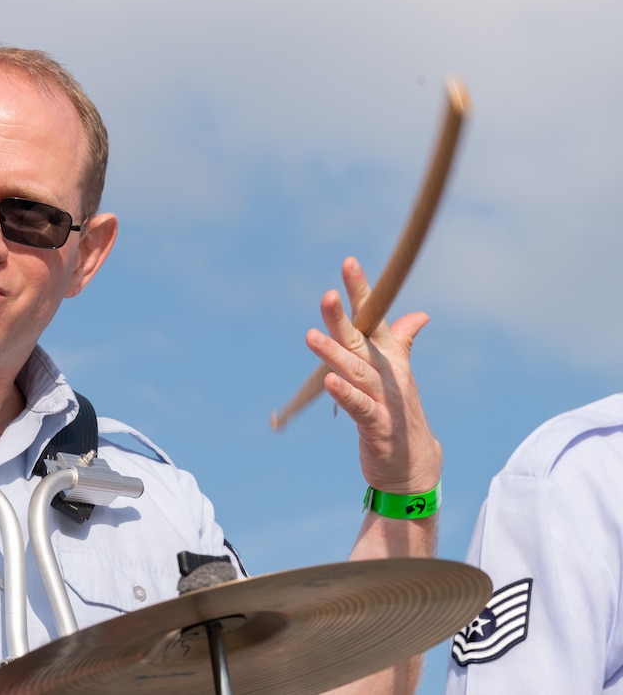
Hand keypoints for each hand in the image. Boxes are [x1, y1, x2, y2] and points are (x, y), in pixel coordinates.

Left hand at [304, 256, 441, 494]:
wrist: (414, 465)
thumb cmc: (399, 415)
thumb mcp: (398, 375)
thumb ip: (402, 342)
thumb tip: (418, 315)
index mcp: (390, 357)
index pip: (372, 318)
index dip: (361, 291)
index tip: (348, 262)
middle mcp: (388, 372)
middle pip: (360, 340)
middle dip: (343, 317)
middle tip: (327, 295)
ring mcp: (385, 399)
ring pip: (356, 371)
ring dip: (333, 354)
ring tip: (311, 337)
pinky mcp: (379, 426)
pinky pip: (359, 407)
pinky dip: (344, 394)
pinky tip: (329, 382)